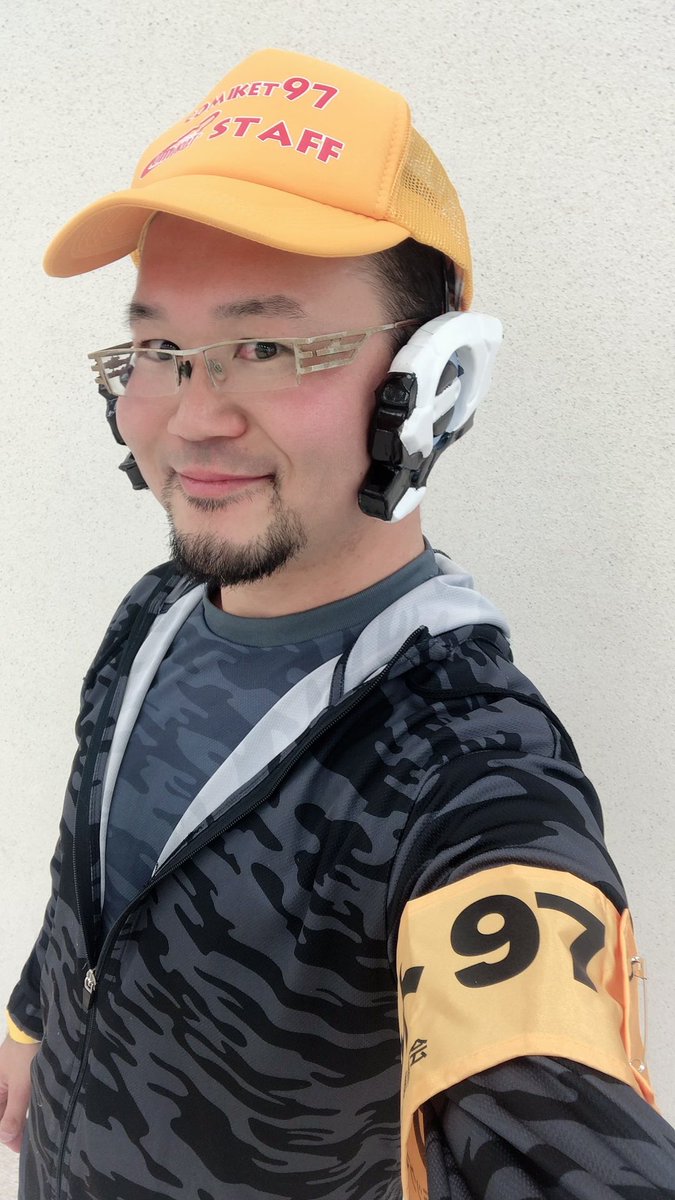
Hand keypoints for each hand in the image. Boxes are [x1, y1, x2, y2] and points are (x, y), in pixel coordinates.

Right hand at [0, 1035, 38, 1153]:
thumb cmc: (25, 1055)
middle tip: (32, 1139)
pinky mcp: (20, 1071)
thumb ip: (13, 1114)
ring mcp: (8, 1077)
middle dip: (14, 1128)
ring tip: (36, 1127)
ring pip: (13, 1105)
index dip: (8, 1136)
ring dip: (21, 1116)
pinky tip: (38, 1108)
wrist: (34, 1023)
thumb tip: (5, 1139)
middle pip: (3, 1114)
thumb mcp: (21, 1087)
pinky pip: (20, 1094)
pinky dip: (26, 1103)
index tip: (23, 1147)